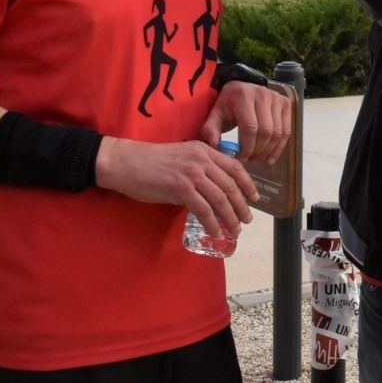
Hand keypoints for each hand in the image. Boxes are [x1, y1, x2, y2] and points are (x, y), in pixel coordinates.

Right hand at [95, 137, 258, 240]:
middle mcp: (202, 160)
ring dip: (230, 217)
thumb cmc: (151, 162)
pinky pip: (204, 209)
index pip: (235, 167)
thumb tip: (213, 192)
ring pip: (220, 198)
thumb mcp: (182, 157)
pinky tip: (215, 232)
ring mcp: (192, 174)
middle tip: (246, 220)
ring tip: (234, 230)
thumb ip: (199, 169)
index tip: (254, 198)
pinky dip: (212, 223)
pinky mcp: (181, 188)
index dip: (248, 184)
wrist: (127, 162)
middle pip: (231, 185)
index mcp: (204, 150)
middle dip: (242, 205)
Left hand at [198, 81, 291, 165]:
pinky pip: (286, 130)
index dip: (248, 147)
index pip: (250, 127)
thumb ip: (210, 131)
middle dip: (258, 150)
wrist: (240, 90)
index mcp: (243, 96)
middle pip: (266, 131)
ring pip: (277, 132)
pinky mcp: (285, 103)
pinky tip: (270, 157)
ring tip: (258, 158)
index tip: (241, 158)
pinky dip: (279, 147)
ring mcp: (275, 98)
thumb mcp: (215, 116)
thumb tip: (215, 147)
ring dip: (268, 150)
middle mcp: (262, 94)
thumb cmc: (227, 106)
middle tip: (250, 160)